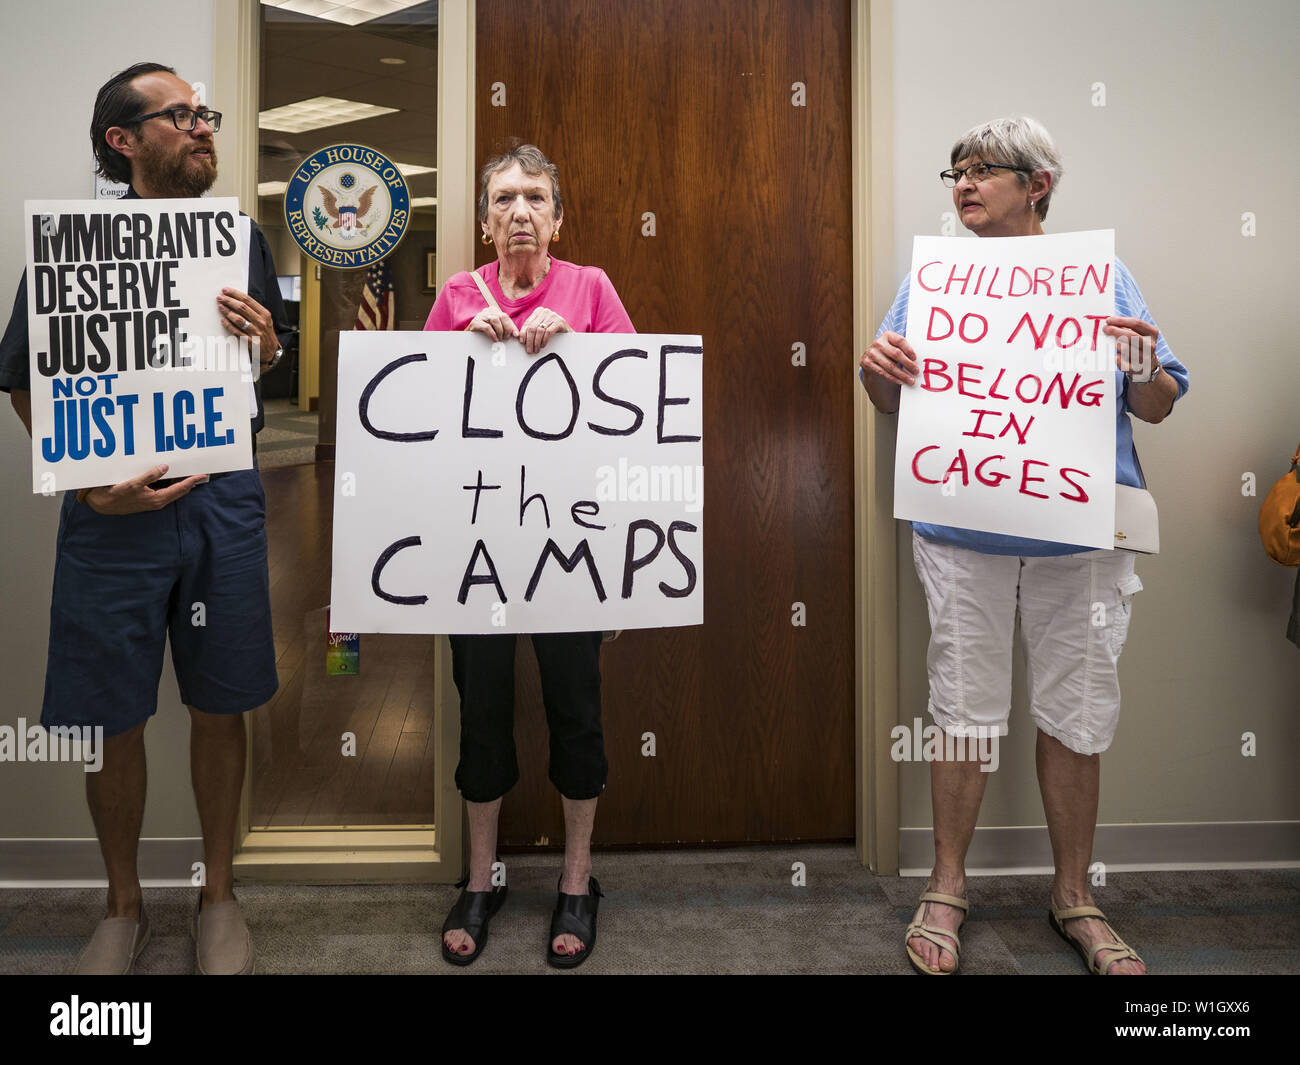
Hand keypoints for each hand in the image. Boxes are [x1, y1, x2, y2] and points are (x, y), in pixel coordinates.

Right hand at [79, 464, 207, 514]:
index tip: (202, 474)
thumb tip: (165, 467)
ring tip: (190, 475)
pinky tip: (172, 479)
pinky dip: (172, 485)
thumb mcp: (133, 483)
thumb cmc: (116, 495)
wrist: (102, 504)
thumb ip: (150, 475)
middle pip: (179, 491)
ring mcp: (153, 501)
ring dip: (182, 484)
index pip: (180, 488)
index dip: (192, 481)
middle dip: (190, 482)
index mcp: (157, 499)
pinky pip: (165, 491)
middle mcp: (158, 502)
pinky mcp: (148, 499)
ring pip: (173, 492)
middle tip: (199, 474)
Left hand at [218, 288, 277, 369]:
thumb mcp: (265, 320)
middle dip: (229, 301)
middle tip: (220, 297)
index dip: (235, 294)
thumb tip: (237, 300)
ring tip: (220, 307)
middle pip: (242, 308)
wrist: (271, 351)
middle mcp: (261, 322)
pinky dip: (228, 325)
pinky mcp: (250, 342)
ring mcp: (256, 332)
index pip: (248, 300)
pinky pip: (236, 332)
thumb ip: (254, 310)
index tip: (226, 290)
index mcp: (264, 314)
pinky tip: (223, 320)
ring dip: (227, 312)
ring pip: (238, 319)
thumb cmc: (265, 333)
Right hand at [465, 307, 519, 343]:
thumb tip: (516, 334)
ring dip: (500, 331)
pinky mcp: (475, 322)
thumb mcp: (496, 329)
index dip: (512, 326)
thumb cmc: (484, 333)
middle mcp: (487, 310)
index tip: (515, 335)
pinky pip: (487, 327)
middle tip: (506, 338)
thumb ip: (505, 329)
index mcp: (493, 310)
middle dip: (506, 328)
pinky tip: (495, 339)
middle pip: (502, 316)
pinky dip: (493, 334)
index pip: (506, 316)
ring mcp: (480, 315)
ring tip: (500, 339)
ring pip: (495, 320)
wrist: (469, 337)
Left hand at [519, 307, 570, 354]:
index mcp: (538, 311)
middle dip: (529, 341)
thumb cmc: (553, 331)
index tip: (522, 342)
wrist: (568, 333)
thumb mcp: (541, 328)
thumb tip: (520, 338)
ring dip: (536, 342)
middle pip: (532, 327)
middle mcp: (545, 311)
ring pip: (539, 331)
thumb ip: (532, 330)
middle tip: (529, 350)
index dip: (523, 334)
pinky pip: (548, 332)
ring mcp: (553, 316)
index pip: (527, 323)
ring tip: (536, 349)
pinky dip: (544, 340)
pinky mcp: (559, 321)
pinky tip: (543, 345)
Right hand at [860, 330, 918, 386]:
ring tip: (910, 380)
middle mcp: (878, 343)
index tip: (915, 358)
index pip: (900, 341)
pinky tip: (900, 381)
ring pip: (890, 365)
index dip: (909, 350)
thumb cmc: (888, 353)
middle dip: (908, 364)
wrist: (871, 359)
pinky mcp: (867, 363)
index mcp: (887, 335)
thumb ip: (904, 350)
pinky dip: (893, 378)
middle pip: (896, 354)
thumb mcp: (895, 346)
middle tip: (916, 371)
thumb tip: (918, 360)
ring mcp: (871, 353)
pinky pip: (883, 372)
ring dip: (902, 374)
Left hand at [1105, 316, 1158, 379]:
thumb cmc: (1139, 347)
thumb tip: (1110, 323)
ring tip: (1113, 343)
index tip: (1109, 320)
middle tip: (1105, 329)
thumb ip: (1128, 327)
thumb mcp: (1139, 334)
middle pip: (1131, 335)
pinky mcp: (1136, 369)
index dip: (1121, 321)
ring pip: (1126, 348)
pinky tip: (1116, 356)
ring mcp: (1144, 358)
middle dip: (1116, 331)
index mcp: (1152, 333)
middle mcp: (1150, 345)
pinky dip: (1117, 358)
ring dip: (1117, 344)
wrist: (1147, 366)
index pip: (1136, 323)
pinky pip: (1122, 362)